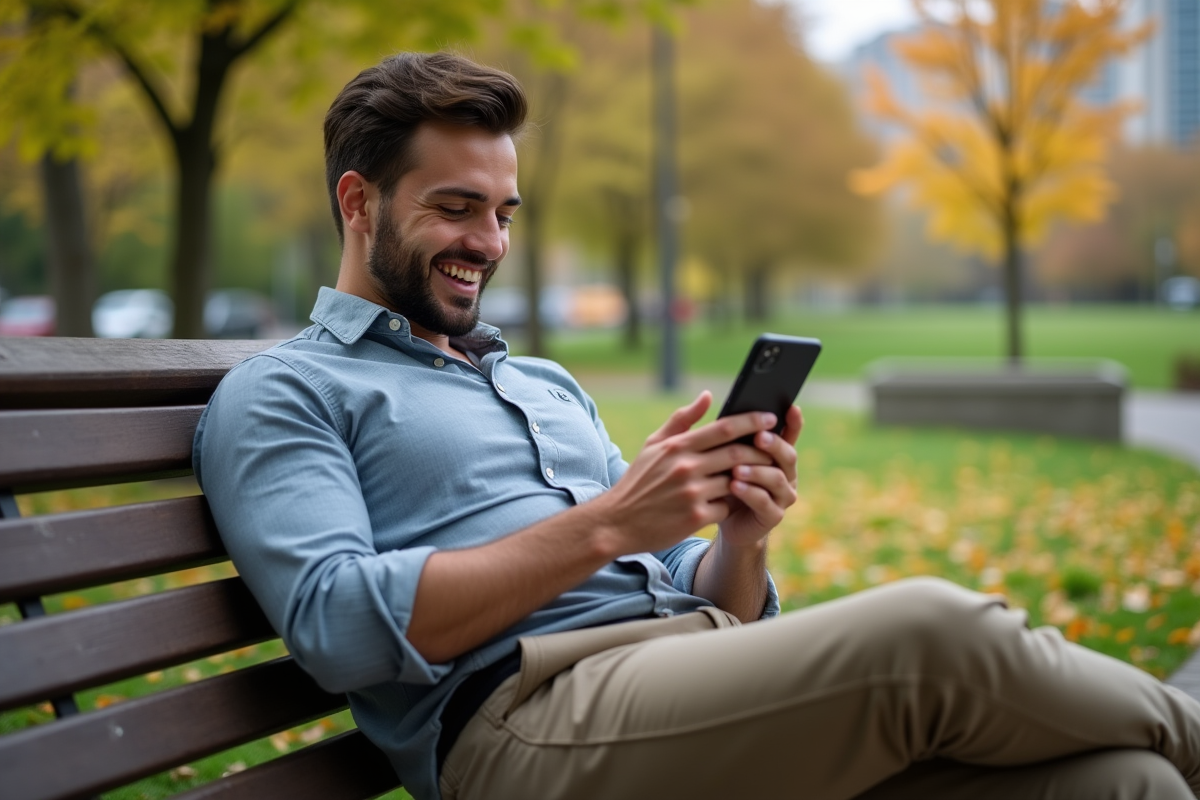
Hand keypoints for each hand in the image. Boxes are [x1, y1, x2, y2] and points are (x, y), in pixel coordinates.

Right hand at [596, 391, 777, 555]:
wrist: (616, 523)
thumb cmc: (638, 481)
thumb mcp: (653, 445)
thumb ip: (682, 419)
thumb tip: (708, 396)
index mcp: (677, 447)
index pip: (723, 428)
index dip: (751, 422)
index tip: (770, 418)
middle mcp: (685, 467)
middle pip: (736, 453)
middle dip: (760, 450)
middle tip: (774, 448)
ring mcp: (691, 493)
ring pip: (737, 481)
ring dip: (751, 478)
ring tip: (761, 474)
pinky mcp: (695, 518)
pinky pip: (727, 507)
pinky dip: (735, 502)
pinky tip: (737, 500)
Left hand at [717, 404, 801, 547]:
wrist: (716, 517)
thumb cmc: (718, 479)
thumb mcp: (717, 452)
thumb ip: (717, 429)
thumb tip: (706, 395)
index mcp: (775, 454)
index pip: (790, 433)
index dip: (794, 421)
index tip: (791, 407)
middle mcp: (784, 472)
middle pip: (788, 454)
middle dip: (774, 445)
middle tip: (759, 437)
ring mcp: (781, 495)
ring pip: (777, 478)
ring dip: (757, 471)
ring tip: (737, 468)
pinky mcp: (773, 515)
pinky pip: (765, 502)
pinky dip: (750, 493)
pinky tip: (734, 486)